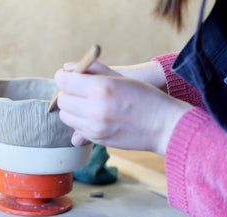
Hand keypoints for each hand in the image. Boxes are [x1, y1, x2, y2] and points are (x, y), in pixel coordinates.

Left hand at [55, 61, 190, 154]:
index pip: (64, 81)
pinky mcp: (96, 139)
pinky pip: (76, 129)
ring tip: (84, 104)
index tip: (66, 76)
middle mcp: (95, 108)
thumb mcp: (121, 77)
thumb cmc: (144, 96)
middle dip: (66, 93)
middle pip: (62, 100)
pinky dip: (79, 122)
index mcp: (100, 87)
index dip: (62, 77)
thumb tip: (66, 68)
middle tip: (76, 90)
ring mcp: (94, 126)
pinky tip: (92, 116)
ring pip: (66, 116)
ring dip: (70, 109)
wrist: (164, 125)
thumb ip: (93, 70)